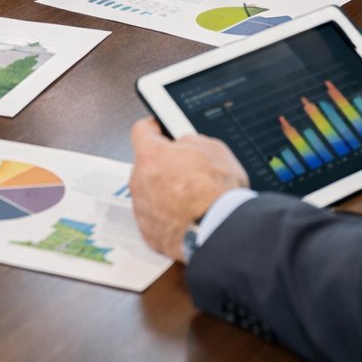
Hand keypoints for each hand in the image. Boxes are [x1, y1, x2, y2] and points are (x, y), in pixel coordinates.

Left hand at [128, 117, 249, 261]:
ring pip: (149, 193)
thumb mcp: (213, 149)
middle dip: (163, 166)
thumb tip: (185, 144)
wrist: (222, 232)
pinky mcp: (149, 233)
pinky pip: (155, 218)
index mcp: (151, 156)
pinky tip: (188, 217)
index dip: (154, 128)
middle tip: (187, 172)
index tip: (158, 130)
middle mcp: (140, 182)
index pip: (141, 131)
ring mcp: (142, 209)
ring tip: (192, 199)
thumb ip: (190, 141)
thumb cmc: (218, 194)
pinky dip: (167, 216)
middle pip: (146, 166)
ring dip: (164, 193)